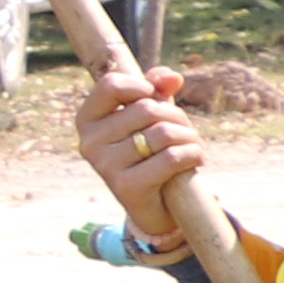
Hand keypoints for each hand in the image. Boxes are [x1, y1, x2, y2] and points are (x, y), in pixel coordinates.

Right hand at [77, 64, 208, 241]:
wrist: (152, 204)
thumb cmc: (150, 151)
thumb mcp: (150, 117)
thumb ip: (156, 89)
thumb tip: (173, 78)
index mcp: (88, 120)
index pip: (111, 85)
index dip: (142, 86)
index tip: (156, 98)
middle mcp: (90, 142)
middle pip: (147, 109)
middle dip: (177, 117)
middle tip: (185, 131)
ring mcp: (105, 165)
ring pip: (162, 133)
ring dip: (189, 137)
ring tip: (192, 145)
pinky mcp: (126, 186)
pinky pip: (171, 157)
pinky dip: (192, 155)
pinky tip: (195, 159)